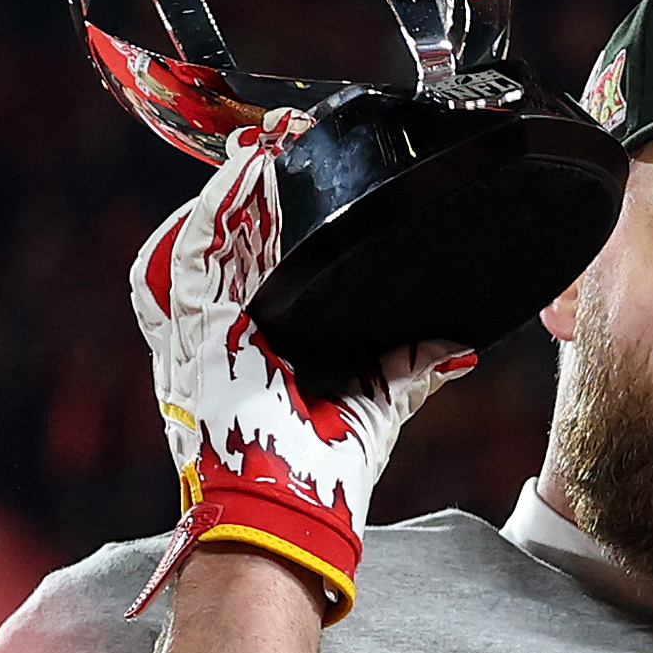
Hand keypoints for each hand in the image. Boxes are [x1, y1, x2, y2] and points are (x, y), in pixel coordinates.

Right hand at [128, 118, 472, 620]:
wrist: (293, 512)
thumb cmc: (323, 473)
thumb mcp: (379, 403)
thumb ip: (410, 367)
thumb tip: (459, 347)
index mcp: (258, 345)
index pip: (251, 264)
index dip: (263, 217)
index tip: (290, 172)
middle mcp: (223, 334)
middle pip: (227, 242)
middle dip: (248, 189)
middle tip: (275, 140)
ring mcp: (202, 334)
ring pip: (206, 240)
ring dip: (235, 189)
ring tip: (263, 146)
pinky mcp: (194, 336)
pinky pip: (194, 256)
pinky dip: (216, 209)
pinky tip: (243, 170)